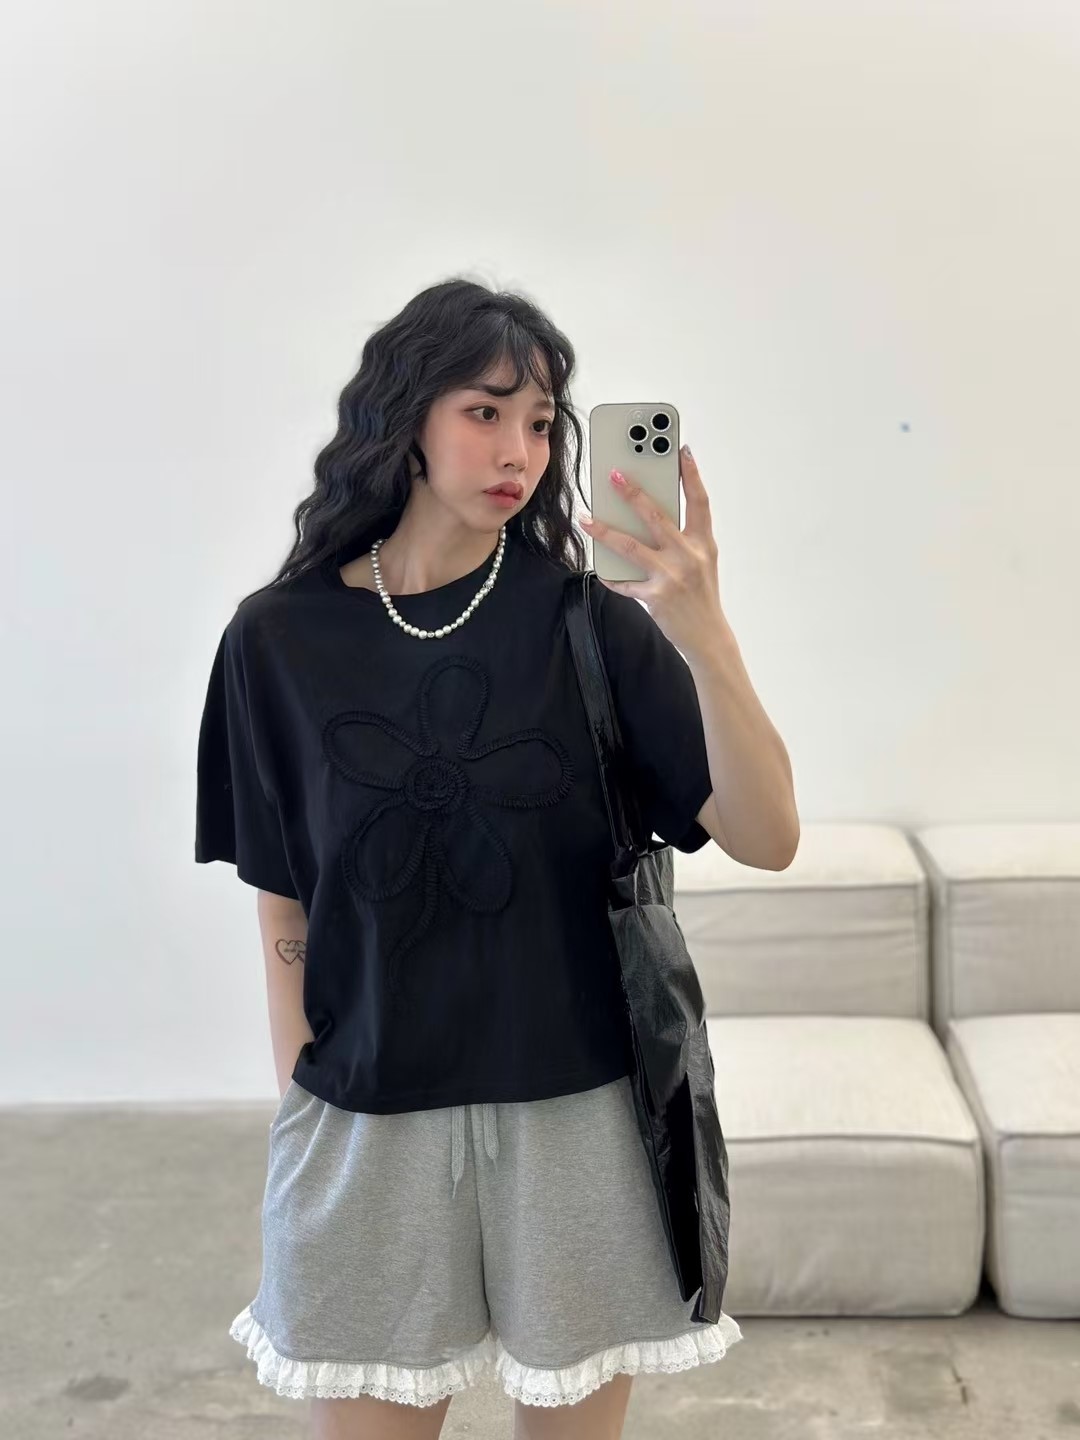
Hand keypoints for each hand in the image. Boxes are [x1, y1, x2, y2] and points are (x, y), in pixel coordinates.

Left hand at [580, 444, 726, 659]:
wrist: (708, 636)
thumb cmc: (701, 596)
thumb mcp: (702, 562)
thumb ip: (683, 539)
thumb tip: (650, 516)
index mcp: (703, 543)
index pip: (699, 501)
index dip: (692, 475)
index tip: (681, 450)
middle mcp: (689, 555)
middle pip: (657, 516)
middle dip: (633, 493)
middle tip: (614, 474)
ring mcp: (672, 576)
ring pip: (631, 546)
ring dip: (604, 531)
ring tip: (586, 518)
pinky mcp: (656, 596)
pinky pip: (625, 583)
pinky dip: (610, 576)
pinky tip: (598, 568)